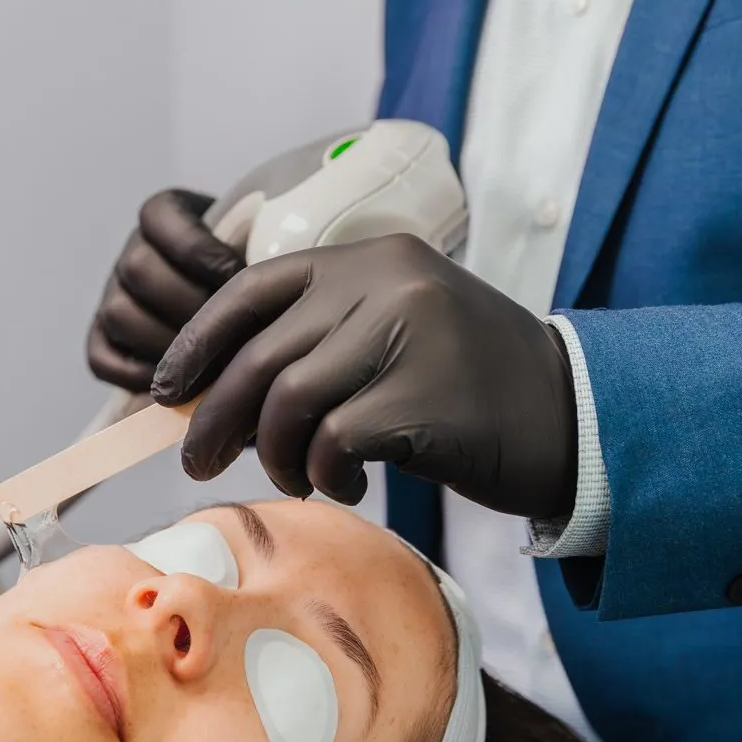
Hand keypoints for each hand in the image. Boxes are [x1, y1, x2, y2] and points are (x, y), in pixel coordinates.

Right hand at [87, 190, 245, 391]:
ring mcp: (113, 297)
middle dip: (188, 305)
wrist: (245, 311)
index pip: (158, 217)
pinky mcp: (103, 341)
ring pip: (118, 314)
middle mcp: (132, 254)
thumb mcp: (257, 247)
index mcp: (163, 217)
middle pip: (137, 269)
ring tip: (209, 364)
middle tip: (229, 330)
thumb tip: (254, 278)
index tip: (238, 274)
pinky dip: (138, 375)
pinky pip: (103, 358)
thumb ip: (253, 251)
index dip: (197, 249)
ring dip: (165, 344)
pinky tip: (180, 385)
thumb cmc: (256, 276)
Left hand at [151, 234, 579, 518]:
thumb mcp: (397, 331)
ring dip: (276, 454)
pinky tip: (347, 484)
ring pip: (289, 402)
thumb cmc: (470, 387)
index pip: (253, 288)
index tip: (168, 390)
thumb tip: (211, 392)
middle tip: (200, 462)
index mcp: (373, 257)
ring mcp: (410, 336)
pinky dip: (325, 474)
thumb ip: (319, 340)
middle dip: (217, 417)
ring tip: (298, 477)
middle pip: (261, 354)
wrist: (573, 417)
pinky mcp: (426, 399)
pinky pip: (333, 442)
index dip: (197, 341)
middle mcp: (389, 284)